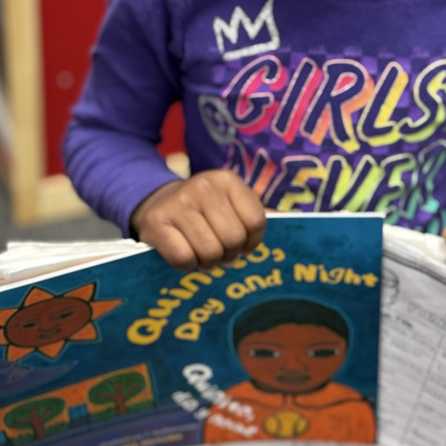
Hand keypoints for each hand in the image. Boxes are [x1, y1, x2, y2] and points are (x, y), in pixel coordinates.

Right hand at [130, 169, 266, 269]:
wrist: (157, 204)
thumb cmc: (203, 211)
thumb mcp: (230, 203)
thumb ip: (254, 214)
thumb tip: (288, 219)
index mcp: (227, 180)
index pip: (256, 221)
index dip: (251, 242)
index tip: (241, 243)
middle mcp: (203, 186)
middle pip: (233, 239)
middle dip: (229, 254)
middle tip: (219, 251)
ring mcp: (177, 203)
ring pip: (209, 252)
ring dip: (208, 262)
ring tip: (202, 252)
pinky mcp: (156, 223)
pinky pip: (184, 258)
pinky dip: (188, 265)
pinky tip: (185, 253)